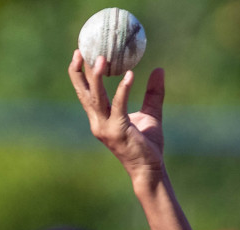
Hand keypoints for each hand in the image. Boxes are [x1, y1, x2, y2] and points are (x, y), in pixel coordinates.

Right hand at [69, 50, 165, 189]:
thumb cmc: (148, 144)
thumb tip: (159, 69)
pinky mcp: (118, 131)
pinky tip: (130, 75)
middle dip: (80, 72)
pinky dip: (123, 90)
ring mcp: (106, 128)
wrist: (150, 169)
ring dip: (98, 77)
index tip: (80, 53)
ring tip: (102, 58)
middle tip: (80, 50)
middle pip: (84, 93)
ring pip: (97, 98)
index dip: (79, 74)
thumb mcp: (150, 114)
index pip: (85, 93)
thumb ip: (153, 93)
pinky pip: (119, 106)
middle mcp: (98, 123)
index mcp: (100, 119)